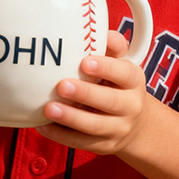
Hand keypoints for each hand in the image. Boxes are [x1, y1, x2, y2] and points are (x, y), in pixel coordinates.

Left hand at [37, 31, 147, 154]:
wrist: (135, 123)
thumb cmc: (118, 83)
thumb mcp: (120, 63)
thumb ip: (112, 46)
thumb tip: (103, 32)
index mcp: (133, 80)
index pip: (124, 73)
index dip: (106, 68)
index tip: (84, 62)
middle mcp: (130, 106)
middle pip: (110, 102)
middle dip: (85, 94)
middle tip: (62, 85)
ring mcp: (118, 128)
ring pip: (95, 126)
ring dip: (71, 118)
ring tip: (49, 108)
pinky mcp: (104, 145)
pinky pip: (82, 143)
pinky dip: (61, 136)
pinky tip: (43, 125)